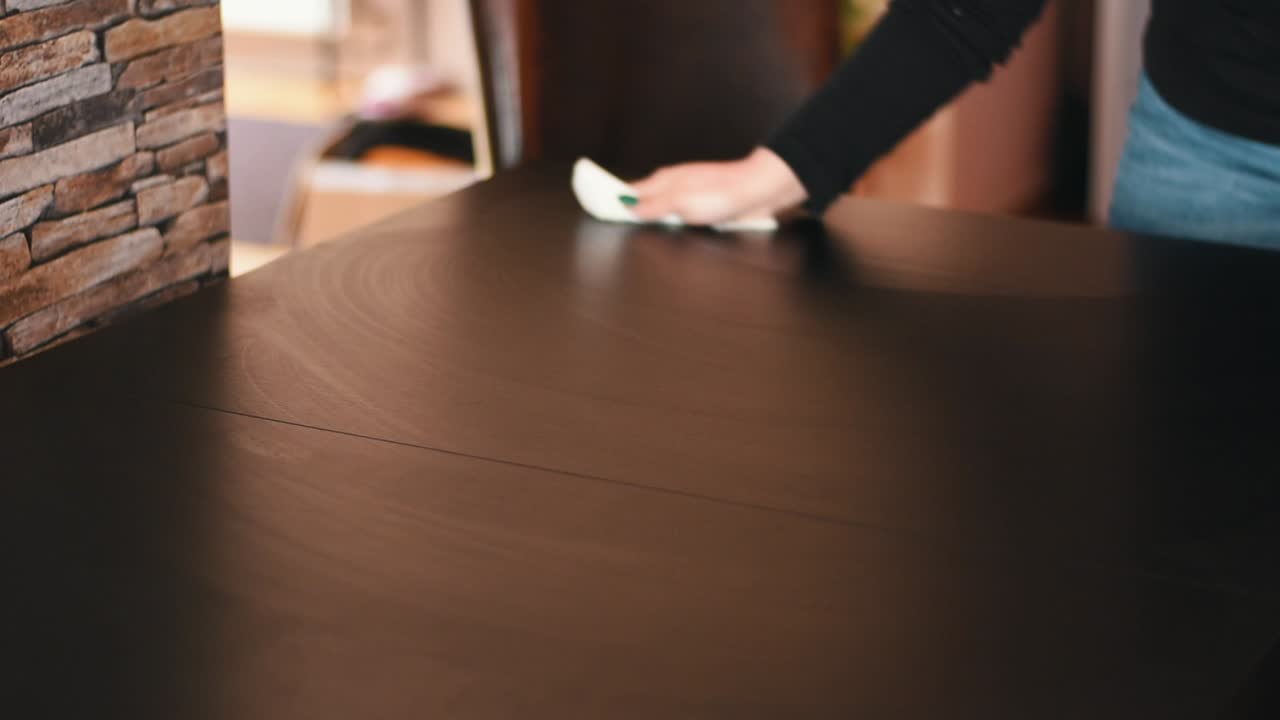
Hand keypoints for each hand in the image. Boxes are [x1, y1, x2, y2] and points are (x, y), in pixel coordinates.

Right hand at [629, 147, 807, 225]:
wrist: (757, 191)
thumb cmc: (721, 193)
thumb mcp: (679, 202)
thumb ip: (652, 206)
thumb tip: (627, 207)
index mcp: (663, 180)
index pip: (629, 190)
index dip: (614, 199)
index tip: (597, 207)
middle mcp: (674, 185)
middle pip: (644, 200)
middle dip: (631, 211)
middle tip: (612, 220)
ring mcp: (689, 194)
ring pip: (662, 208)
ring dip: (652, 217)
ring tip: (636, 225)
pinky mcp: (705, 205)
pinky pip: (680, 214)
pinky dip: (671, 221)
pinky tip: (671, 229)